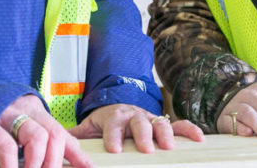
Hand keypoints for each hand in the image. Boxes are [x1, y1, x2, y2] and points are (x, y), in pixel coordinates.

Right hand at [0, 94, 92, 167]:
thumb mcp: (23, 124)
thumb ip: (44, 137)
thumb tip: (71, 155)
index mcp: (37, 112)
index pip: (62, 132)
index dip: (76, 154)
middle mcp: (27, 112)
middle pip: (53, 134)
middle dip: (55, 162)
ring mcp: (9, 118)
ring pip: (36, 137)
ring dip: (38, 163)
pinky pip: (7, 146)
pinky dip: (12, 165)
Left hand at [69, 104, 203, 153]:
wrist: (119, 108)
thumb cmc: (104, 122)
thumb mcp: (89, 127)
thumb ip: (75, 136)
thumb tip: (57, 144)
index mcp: (114, 117)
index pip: (112, 125)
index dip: (113, 136)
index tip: (114, 149)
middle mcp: (133, 116)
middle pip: (139, 123)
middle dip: (143, 135)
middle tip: (146, 148)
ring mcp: (150, 119)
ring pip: (160, 123)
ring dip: (165, 133)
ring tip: (169, 147)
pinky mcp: (163, 123)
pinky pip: (179, 125)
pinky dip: (189, 130)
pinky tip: (199, 138)